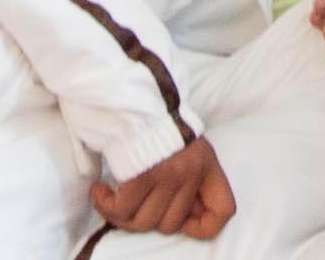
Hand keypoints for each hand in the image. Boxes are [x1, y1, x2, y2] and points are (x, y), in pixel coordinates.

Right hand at [89, 135, 234, 239]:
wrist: (136, 98)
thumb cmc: (159, 127)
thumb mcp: (190, 150)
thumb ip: (193, 183)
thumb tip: (189, 219)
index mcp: (206, 166)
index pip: (223, 211)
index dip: (204, 227)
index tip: (184, 223)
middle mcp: (190, 173)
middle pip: (169, 225)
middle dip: (149, 219)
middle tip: (134, 204)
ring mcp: (167, 175)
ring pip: (144, 223)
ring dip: (123, 216)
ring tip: (114, 199)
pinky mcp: (141, 175)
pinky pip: (122, 211)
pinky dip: (106, 206)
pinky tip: (101, 191)